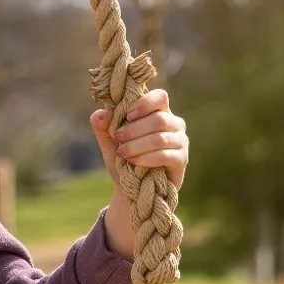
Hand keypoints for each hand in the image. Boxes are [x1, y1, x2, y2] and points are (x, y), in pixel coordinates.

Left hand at [92, 89, 188, 257]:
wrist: (131, 187)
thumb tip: (102, 113)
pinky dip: (146, 158)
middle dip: (134, 129)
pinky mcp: (181, 160)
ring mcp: (181, 142)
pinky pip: (165, 155)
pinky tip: (133, 162)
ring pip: (161, 137)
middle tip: (117, 138)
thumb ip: (102, 125)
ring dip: (137, 145)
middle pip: (159, 119)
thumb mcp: (108, 141)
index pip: (160, 97)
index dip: (144, 103)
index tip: (127, 115)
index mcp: (158, 112)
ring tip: (122, 152)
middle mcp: (174, 124)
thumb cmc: (123, 158)